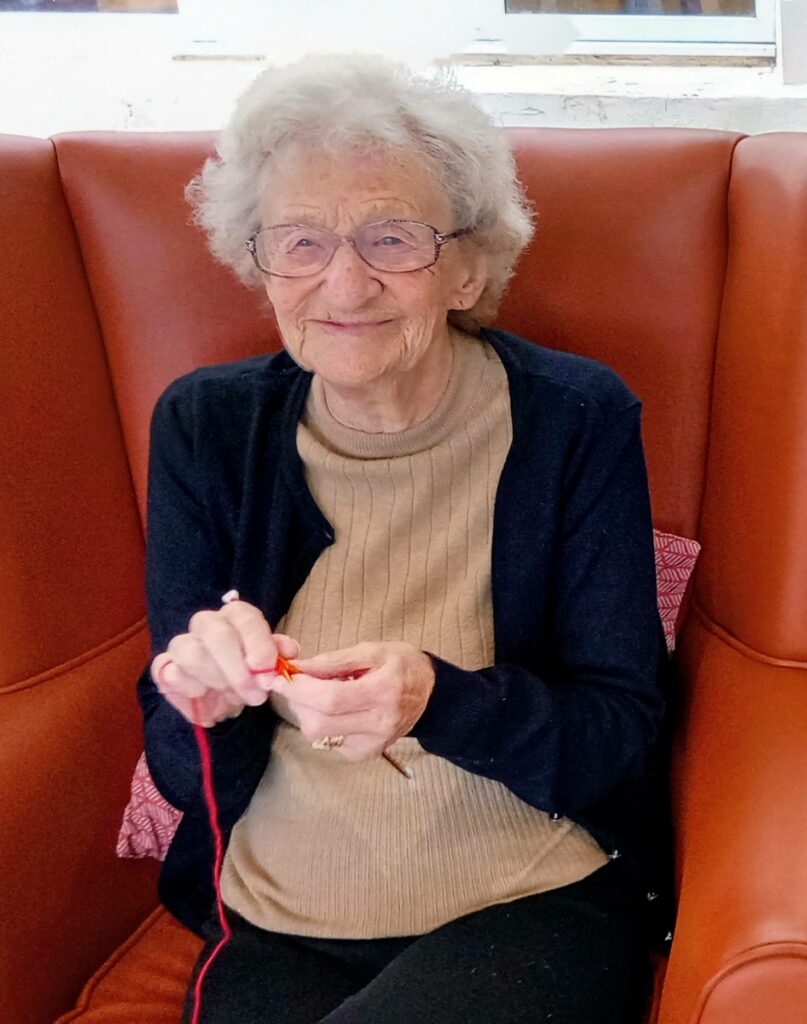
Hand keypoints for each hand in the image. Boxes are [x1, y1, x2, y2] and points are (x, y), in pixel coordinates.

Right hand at [150, 600, 299, 726]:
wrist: (226, 698)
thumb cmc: (250, 675)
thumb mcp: (270, 666)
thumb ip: (280, 654)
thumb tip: (289, 649)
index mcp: (237, 616)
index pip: (245, 618)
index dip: (258, 645)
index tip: (267, 674)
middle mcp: (207, 623)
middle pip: (217, 634)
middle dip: (238, 670)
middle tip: (255, 695)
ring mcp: (182, 643)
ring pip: (191, 652)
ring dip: (217, 681)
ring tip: (233, 698)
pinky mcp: (164, 666)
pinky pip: (171, 673)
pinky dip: (192, 690)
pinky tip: (206, 697)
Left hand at [270, 641, 435, 761]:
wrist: (431, 694)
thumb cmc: (401, 665)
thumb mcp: (371, 650)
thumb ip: (333, 661)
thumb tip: (297, 668)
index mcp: (383, 692)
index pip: (330, 699)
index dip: (299, 689)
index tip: (279, 676)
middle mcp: (379, 724)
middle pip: (319, 722)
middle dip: (298, 701)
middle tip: (296, 682)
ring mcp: (372, 744)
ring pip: (319, 735)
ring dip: (307, 712)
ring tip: (320, 692)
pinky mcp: (365, 754)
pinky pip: (328, 741)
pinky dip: (322, 722)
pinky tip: (335, 709)